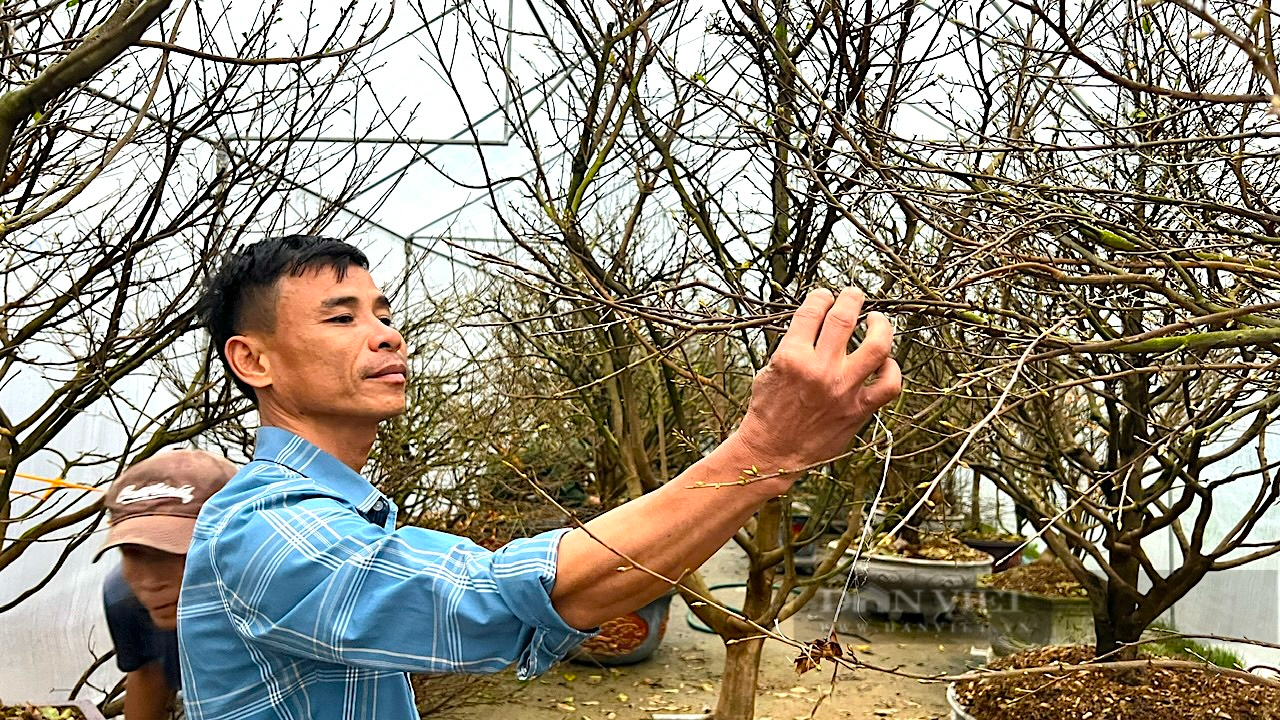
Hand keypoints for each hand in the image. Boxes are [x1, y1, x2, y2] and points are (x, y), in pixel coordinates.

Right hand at [730, 288, 899, 477]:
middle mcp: (819, 370)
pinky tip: (884, 363)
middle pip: (845, 318)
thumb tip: (817, 321)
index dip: (821, 297)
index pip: (813, 310)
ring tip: (877, 320)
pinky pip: (889, 384)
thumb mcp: (769, 369)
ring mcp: (843, 390)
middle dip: (851, 298)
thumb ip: (793, 345)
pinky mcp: (858, 410)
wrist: (772, 453)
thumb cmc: (768, 410)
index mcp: (791, 356)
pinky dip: (892, 369)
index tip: (825, 296)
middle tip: (853, 295)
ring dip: (881, 325)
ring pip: (877, 346)